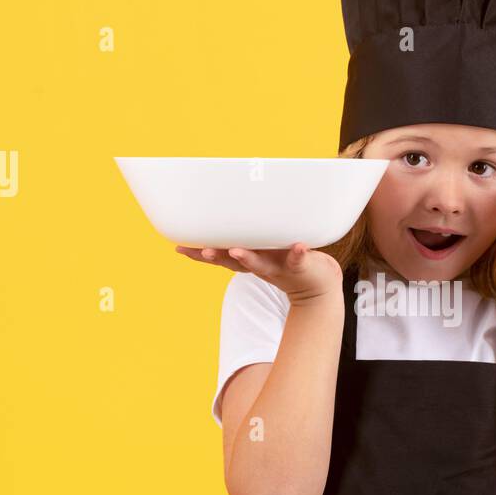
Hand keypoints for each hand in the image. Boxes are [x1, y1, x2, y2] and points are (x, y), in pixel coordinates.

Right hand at [176, 242, 343, 303]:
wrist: (317, 285)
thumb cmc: (286, 260)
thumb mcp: (263, 249)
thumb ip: (246, 235)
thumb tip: (227, 208)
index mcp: (247, 260)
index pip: (219, 256)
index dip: (199, 253)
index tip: (178, 247)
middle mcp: (259, 266)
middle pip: (234, 263)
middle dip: (218, 256)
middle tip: (203, 251)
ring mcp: (279, 267)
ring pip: (261, 264)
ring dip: (249, 258)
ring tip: (238, 251)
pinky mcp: (301, 265)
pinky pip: (299, 259)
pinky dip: (298, 253)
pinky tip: (299, 246)